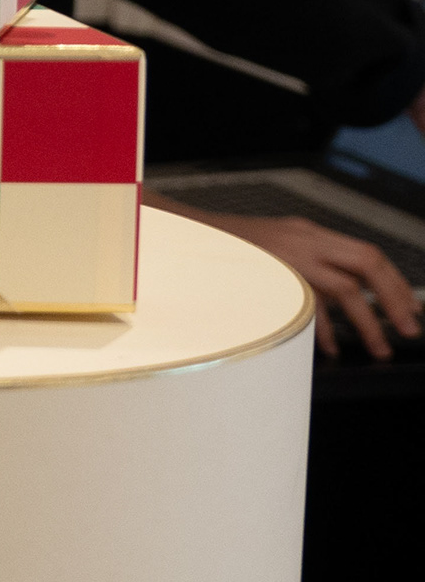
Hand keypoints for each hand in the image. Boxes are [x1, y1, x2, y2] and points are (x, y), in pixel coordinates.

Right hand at [156, 202, 419, 358]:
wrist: (179, 237)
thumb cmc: (223, 251)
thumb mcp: (272, 250)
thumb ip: (305, 267)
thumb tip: (338, 306)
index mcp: (307, 232)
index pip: (367, 253)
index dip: (394, 283)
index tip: (408, 310)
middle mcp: (303, 239)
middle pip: (368, 263)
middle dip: (394, 299)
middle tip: (407, 329)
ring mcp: (287, 256)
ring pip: (347, 288)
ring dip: (368, 322)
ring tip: (378, 348)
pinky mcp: (269, 275)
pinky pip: (309, 306)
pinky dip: (324, 330)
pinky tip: (328, 349)